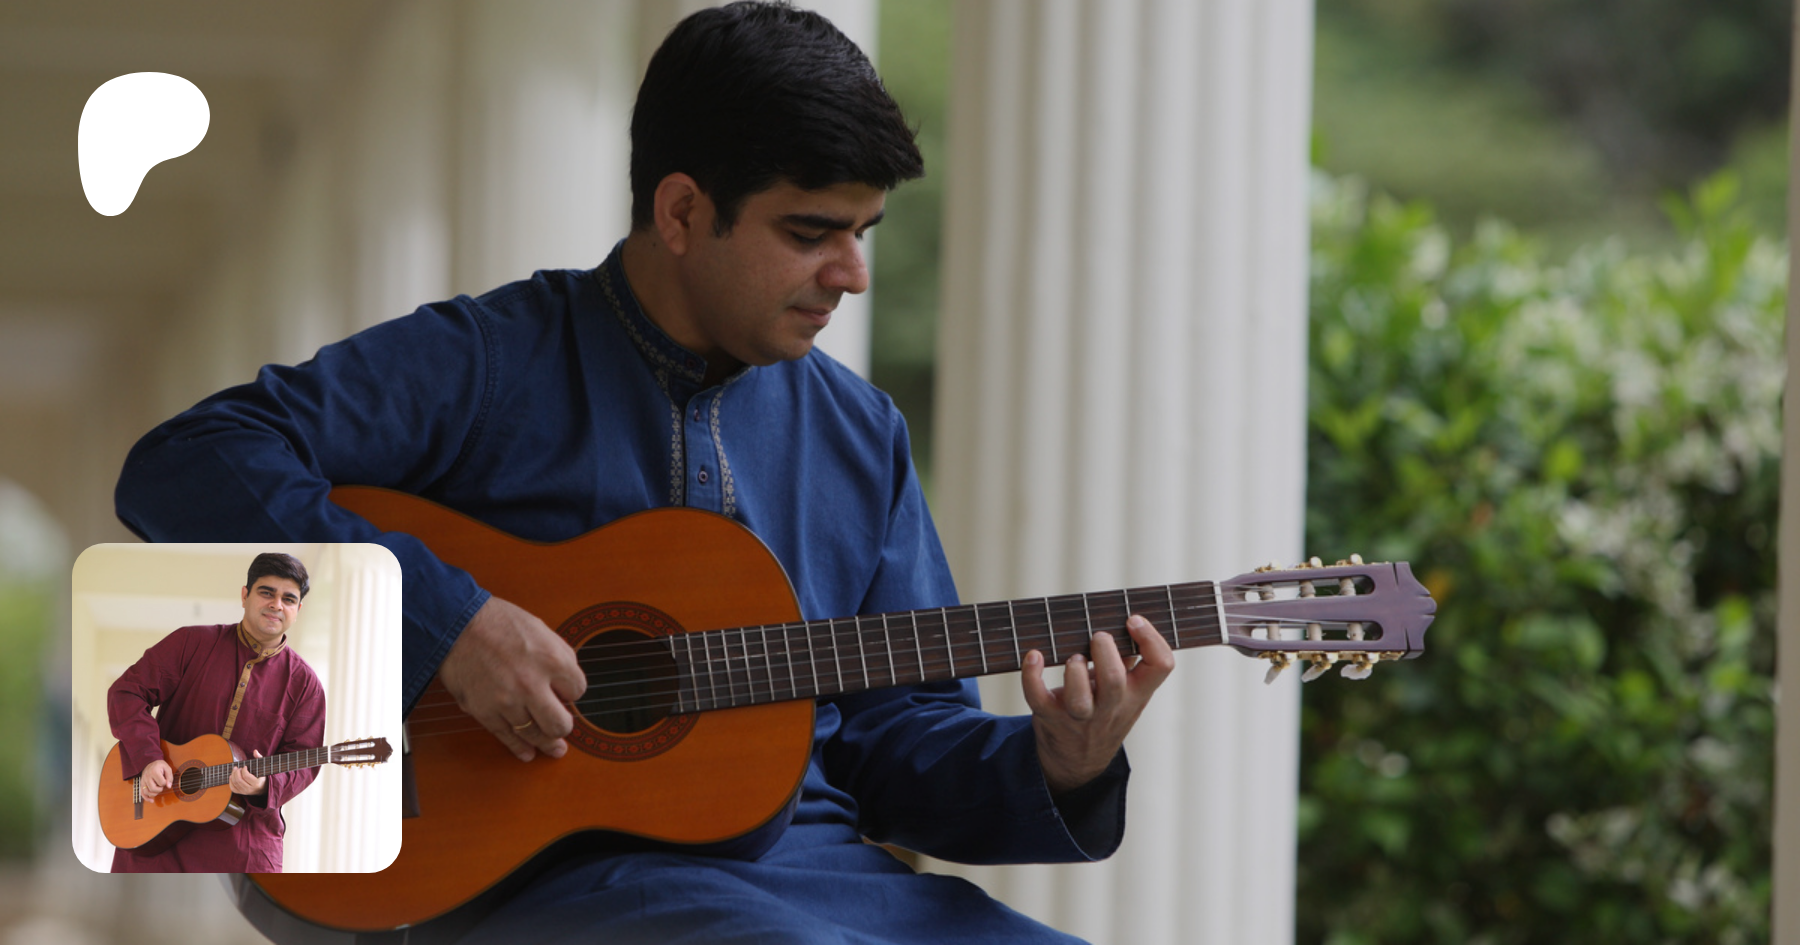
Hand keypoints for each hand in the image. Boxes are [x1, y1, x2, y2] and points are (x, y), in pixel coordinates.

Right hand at [139, 759, 173, 798]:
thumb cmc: (160, 766)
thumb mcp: (167, 768)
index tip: (165, 779)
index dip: (166, 783)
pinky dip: (146, 798)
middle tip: (161, 785)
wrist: (151, 763)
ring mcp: (143, 780)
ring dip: (154, 794)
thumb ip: (169, 777)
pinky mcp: (141, 784)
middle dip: (160, 789)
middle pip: (153, 788)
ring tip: (158, 790)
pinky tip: (151, 800)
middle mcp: (147, 776)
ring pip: (147, 792)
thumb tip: (169, 786)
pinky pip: (142, 793)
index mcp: (154, 771)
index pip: (161, 782)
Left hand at [230, 750, 266, 794]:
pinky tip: (231, 776)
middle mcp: (251, 789)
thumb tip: (255, 751)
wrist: (264, 787)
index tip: (245, 766)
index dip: (243, 770)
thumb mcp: (263, 766)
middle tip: (237, 767)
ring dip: (233, 775)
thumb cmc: (263, 774)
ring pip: (235, 784)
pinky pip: (233, 788)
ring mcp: (245, 792)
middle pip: (239, 780)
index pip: (246, 776)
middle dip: (236, 772)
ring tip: (235, 770)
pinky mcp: (241, 793)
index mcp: (257, 783)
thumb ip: (259, 758)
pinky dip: (230, 782)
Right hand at [437, 595, 587, 761]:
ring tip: (555, 749)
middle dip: (564, 727)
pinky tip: (528, 752)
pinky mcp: (485, 711)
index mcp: (551, 660)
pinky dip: (520, 748)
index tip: (566, 692)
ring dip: (547, 744)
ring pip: (535, 735)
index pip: (578, 691)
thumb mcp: (542, 630)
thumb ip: (561, 657)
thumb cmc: (500, 623)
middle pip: (560, 724)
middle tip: (563, 726)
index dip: (572, 692)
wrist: (458, 624)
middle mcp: (532, 684)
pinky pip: (507, 737)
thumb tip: (568, 685)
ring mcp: (508, 701)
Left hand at [1021, 614, 1174, 795]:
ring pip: (1080, 700)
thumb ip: (1130, 661)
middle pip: (1114, 682)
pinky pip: (1037, 698)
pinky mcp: (1051, 718)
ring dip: (1074, 672)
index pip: (1160, 667)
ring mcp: (1080, 717)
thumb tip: (1129, 620)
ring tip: (1073, 658)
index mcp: (1136, 693)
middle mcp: (1111, 707)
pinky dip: (1031, 675)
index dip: (1151, 640)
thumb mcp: (1126, 693)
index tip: (1133, 620)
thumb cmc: (1103, 712)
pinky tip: (1033, 656)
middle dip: (1104, 653)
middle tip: (1098, 638)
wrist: (1078, 761)